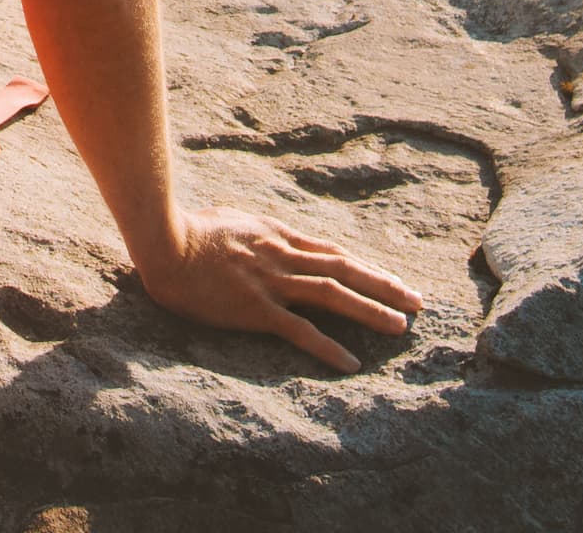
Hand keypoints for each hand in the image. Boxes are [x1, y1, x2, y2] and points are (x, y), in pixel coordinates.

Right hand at [135, 204, 423, 370]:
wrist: (164, 243)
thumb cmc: (190, 230)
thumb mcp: (235, 219)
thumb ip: (260, 231)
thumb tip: (272, 235)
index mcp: (279, 235)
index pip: (333, 252)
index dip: (366, 268)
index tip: (392, 280)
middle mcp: (284, 256)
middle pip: (345, 269)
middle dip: (385, 285)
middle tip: (418, 301)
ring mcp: (272, 281)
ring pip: (333, 295)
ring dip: (370, 311)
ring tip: (401, 326)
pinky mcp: (256, 308)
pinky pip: (299, 330)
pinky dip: (327, 347)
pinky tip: (350, 363)